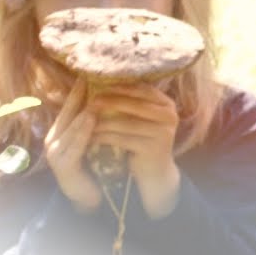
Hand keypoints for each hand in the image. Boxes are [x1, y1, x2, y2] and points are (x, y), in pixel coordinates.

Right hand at [43, 78, 101, 212]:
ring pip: (70, 128)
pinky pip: (74, 145)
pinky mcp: (64, 166)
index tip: (90, 70)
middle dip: (80, 95)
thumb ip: (93, 118)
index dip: (80, 88)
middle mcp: (54, 139)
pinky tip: (92, 120)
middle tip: (92, 77)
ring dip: (82, 111)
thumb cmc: (92, 163)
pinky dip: (83, 132)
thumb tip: (105, 92)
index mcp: (61, 130)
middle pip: (68, 112)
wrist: (88, 195)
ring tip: (95, 97)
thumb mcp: (91, 137)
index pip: (71, 104)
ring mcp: (56, 153)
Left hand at [87, 84, 181, 218]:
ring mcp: (163, 132)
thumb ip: (133, 103)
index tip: (101, 85)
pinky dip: (105, 137)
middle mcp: (169, 116)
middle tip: (91, 101)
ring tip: (86, 120)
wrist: (154, 172)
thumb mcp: (143, 119)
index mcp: (167, 104)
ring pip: (127, 123)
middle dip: (111, 102)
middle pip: (135, 105)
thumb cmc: (143, 140)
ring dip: (103, 121)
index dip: (122, 87)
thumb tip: (104, 82)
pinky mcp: (153, 148)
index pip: (143, 90)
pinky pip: (123, 139)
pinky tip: (91, 137)